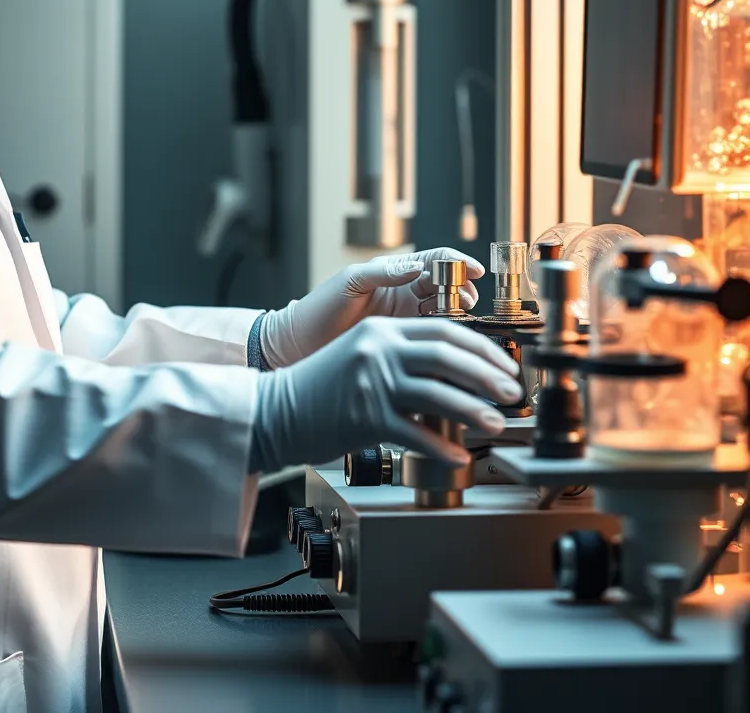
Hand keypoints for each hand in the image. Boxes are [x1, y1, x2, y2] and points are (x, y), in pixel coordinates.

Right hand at [249, 317, 522, 472]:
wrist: (276, 409)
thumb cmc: (321, 387)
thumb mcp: (360, 355)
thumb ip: (400, 356)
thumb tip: (454, 375)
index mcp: (380, 331)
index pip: (443, 330)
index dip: (481, 348)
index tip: (504, 365)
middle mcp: (377, 351)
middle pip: (446, 357)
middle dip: (487, 375)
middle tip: (512, 391)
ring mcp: (371, 383)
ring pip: (437, 394)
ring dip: (473, 411)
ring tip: (496, 422)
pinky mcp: (365, 418)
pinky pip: (415, 434)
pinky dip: (441, 448)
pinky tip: (458, 457)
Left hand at [259, 247, 483, 367]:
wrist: (301, 345)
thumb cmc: (319, 308)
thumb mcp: (349, 283)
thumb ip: (383, 273)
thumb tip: (417, 266)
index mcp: (393, 272)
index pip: (436, 260)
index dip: (458, 262)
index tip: (474, 270)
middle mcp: (405, 293)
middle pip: (448, 285)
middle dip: (462, 288)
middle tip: (463, 300)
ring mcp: (407, 318)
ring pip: (446, 311)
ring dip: (458, 312)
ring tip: (457, 318)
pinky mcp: (405, 342)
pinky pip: (434, 336)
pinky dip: (447, 336)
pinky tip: (449, 340)